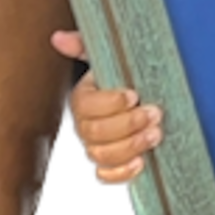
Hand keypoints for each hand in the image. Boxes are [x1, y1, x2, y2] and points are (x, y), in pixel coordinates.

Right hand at [51, 28, 161, 185]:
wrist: (143, 97)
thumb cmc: (122, 75)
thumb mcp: (106, 55)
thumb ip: (84, 45)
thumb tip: (58, 38)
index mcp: (83, 99)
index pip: (86, 106)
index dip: (110, 103)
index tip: (133, 94)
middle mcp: (86, 125)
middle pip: (95, 134)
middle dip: (128, 125)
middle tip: (154, 113)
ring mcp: (96, 147)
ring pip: (102, 156)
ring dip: (131, 146)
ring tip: (156, 133)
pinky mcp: (111, 164)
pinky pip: (107, 176)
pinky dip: (122, 173)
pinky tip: (141, 162)